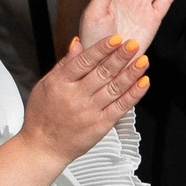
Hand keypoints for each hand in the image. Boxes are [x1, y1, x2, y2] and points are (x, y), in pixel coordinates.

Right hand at [19, 36, 148, 165]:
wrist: (43, 147)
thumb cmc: (42, 116)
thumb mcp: (45, 85)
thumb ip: (64, 64)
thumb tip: (77, 43)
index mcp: (60, 83)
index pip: (84, 61)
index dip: (102, 49)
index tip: (116, 38)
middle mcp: (75, 96)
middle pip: (102, 73)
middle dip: (120, 57)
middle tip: (134, 44)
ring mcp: (89, 111)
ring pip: (114, 88)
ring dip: (131, 73)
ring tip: (143, 60)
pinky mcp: (100, 125)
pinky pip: (120, 107)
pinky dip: (134, 94)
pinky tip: (143, 83)